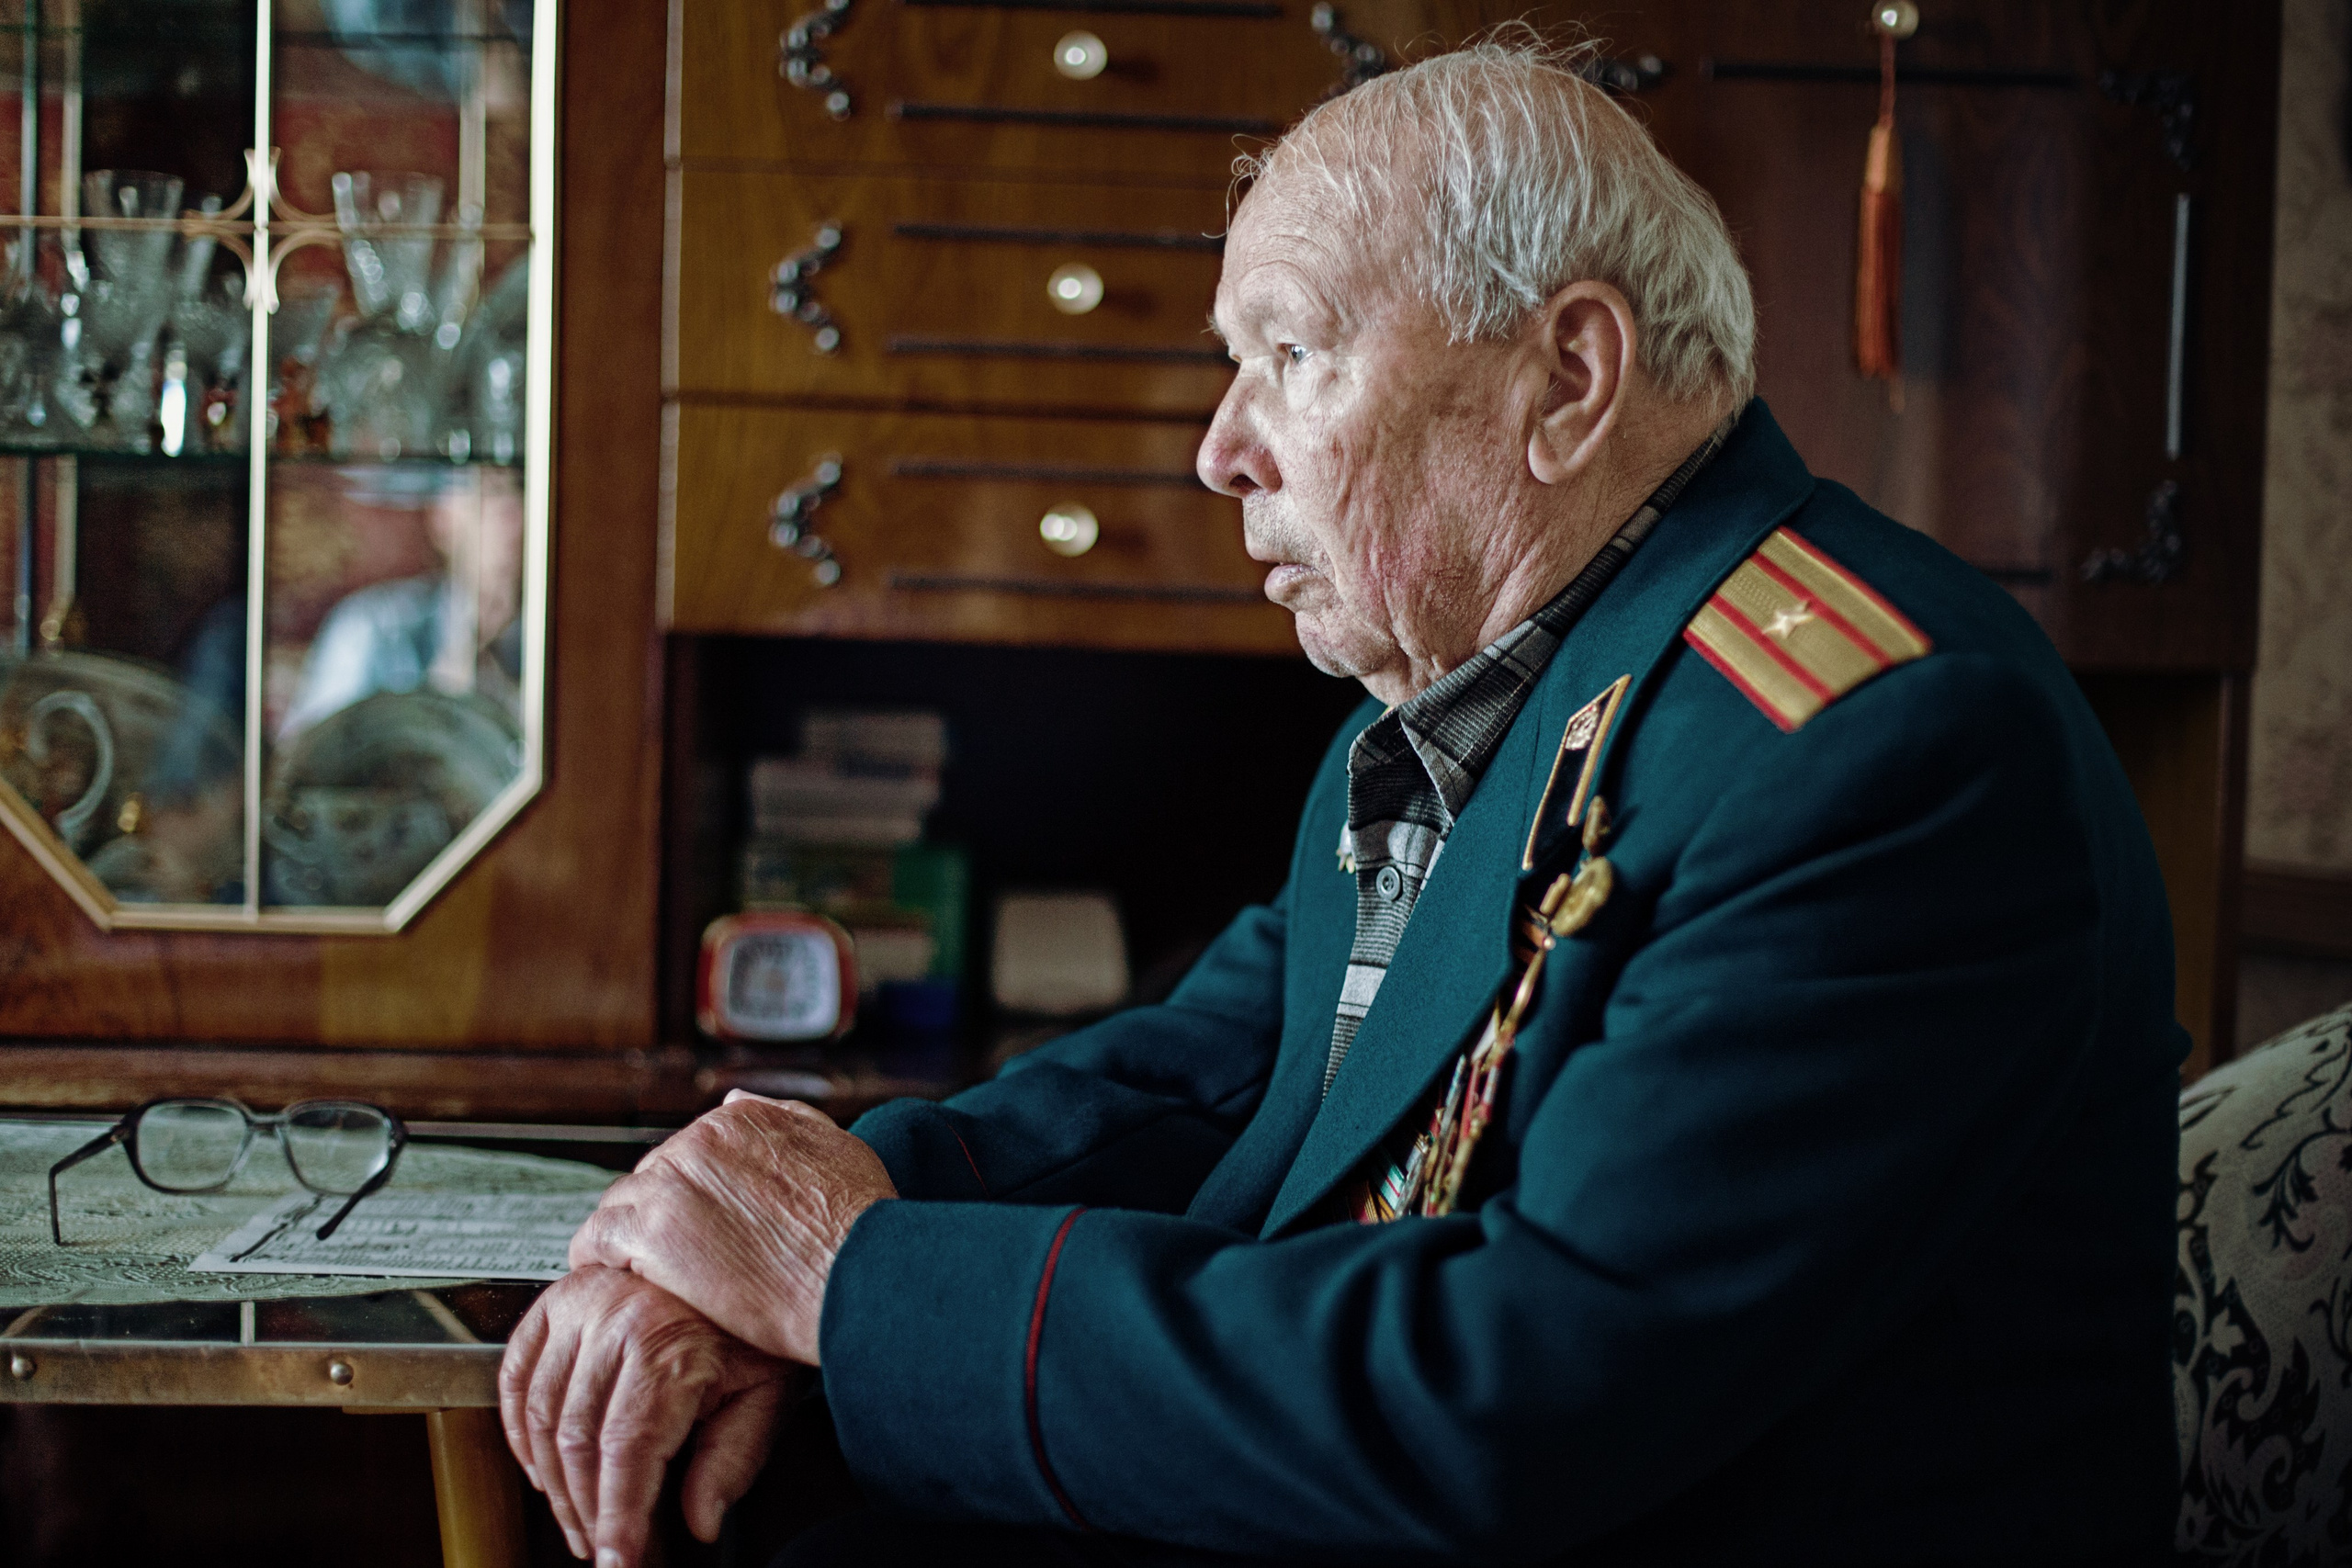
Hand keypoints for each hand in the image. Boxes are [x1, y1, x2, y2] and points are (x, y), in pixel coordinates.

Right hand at [500, 1265, 792, 1566]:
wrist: (745, 1255)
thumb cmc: (753, 1325)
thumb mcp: (766, 1391)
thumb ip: (733, 1460)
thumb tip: (701, 1521)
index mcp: (668, 1346)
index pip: (628, 1453)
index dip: (618, 1518)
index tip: (616, 1562)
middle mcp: (616, 1319)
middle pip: (578, 1442)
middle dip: (587, 1510)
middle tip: (603, 1547)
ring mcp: (580, 1306)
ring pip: (541, 1416)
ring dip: (551, 1481)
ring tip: (577, 1518)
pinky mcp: (556, 1301)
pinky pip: (516, 1374)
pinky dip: (519, 1427)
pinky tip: (540, 1464)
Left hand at [569, 1091, 896, 1363]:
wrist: (857, 1275)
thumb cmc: (862, 1224)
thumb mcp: (838, 1145)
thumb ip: (785, 1116)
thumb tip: (733, 1099)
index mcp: (739, 1121)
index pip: (688, 1151)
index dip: (693, 1193)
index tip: (702, 1225)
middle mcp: (698, 1141)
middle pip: (651, 1177)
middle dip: (659, 1215)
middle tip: (677, 1260)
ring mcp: (669, 1185)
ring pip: (619, 1206)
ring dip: (627, 1238)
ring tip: (643, 1276)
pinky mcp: (649, 1234)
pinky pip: (595, 1241)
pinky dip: (597, 1260)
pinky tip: (615, 1283)